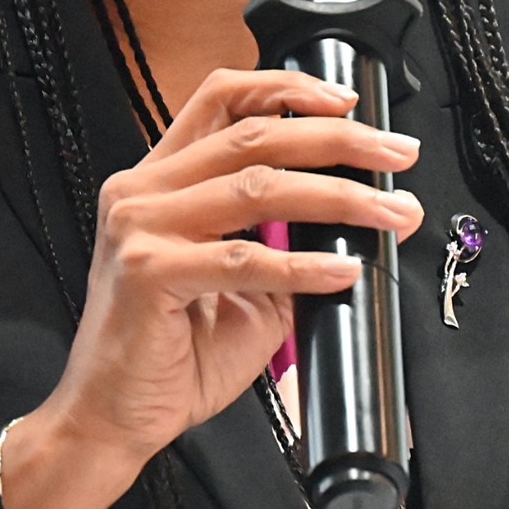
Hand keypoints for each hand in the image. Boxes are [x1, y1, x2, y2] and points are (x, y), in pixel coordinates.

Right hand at [0, 68, 421, 508]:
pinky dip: (304, 265)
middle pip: (253, 136)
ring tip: (390, 212)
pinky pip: (244, 259)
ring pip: (258, 186)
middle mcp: (143, 191)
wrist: (112, 419)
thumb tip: (353, 222)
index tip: (346, 103)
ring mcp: (140, 228)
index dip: (287, 89)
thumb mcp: (238, 286)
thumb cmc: (170, 355)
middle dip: (338, 140)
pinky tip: (344, 270)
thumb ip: (279, 244)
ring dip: (339, 197)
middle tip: (396, 155)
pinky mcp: (148, 272)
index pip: (220, 101)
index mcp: (158, 180)